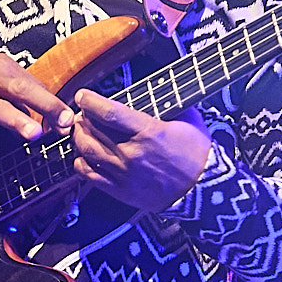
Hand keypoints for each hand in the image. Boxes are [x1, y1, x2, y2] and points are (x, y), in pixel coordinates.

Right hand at [0, 51, 73, 161]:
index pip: (35, 86)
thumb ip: (25, 90)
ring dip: (16, 121)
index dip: (53, 102)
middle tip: (61, 122)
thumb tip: (52, 114)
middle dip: (44, 105)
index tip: (69, 118)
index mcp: (6, 72)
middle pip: (21, 91)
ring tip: (32, 134)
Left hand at [68, 90, 211, 212]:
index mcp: (148, 132)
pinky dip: (81, 164)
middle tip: (81, 113)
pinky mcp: (121, 192)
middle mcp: (132, 153)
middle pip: (92, 132)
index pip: (109, 113)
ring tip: (80, 131)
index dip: (90, 102)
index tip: (83, 96)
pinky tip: (83, 156)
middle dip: (81, 119)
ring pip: (87, 153)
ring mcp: (124, 174)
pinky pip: (90, 176)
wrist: (203, 191)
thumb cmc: (198, 154)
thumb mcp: (189, 120)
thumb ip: (169, 104)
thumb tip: (158, 90)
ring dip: (78, 139)